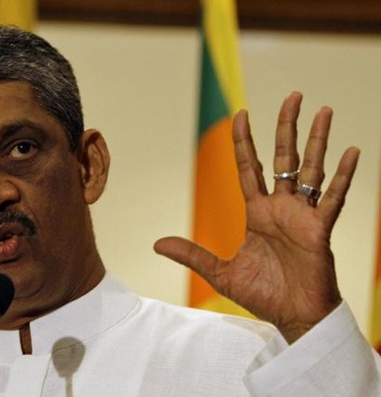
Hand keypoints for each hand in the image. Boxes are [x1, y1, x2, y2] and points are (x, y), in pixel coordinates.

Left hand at [154, 92, 359, 342]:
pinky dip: (342, 177)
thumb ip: (191, 254)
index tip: (241, 113)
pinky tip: (351, 151)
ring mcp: (302, 216)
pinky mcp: (319, 230)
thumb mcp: (219, 272)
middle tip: (293, 95)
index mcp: (257, 213)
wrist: (292, 317)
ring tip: (323, 110)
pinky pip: (332, 199)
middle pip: (283, 158)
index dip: (245, 141)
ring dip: (317, 141)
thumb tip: (157, 244)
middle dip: (287, 127)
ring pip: (310, 170)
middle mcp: (281, 208)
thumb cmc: (262, 295)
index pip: (250, 167)